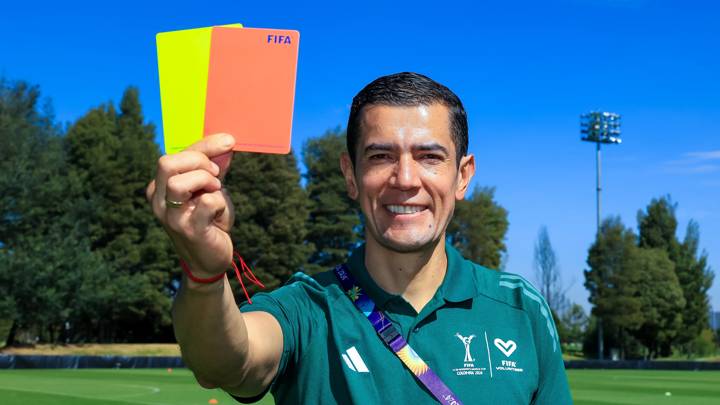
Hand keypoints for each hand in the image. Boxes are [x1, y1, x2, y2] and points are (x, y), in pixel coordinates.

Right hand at [146, 133, 235, 277]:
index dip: (205, 145)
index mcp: (159, 187)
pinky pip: (206, 203)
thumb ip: (215, 166)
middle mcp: (158, 201)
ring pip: (177, 183)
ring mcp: (171, 217)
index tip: (228, 142)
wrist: (210, 260)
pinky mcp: (189, 230)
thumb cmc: (210, 221)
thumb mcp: (211, 189)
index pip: (175, 154)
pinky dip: (219, 202)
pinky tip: (218, 212)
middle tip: (216, 176)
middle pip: (166, 163)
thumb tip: (226, 142)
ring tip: (215, 191)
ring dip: (204, 181)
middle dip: (199, 161)